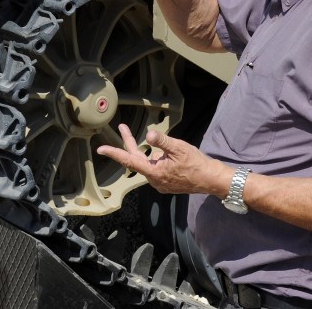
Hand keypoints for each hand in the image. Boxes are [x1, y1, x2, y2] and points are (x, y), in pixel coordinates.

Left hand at [96, 124, 220, 194]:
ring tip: (154, 143)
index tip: (100, 149)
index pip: (129, 160)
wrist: (211, 180)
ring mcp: (159, 183)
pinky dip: (154, 160)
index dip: (114, 153)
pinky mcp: (166, 183)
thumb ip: (162, 141)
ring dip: (145, 152)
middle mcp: (153, 180)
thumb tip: (148, 135)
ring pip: (146, 164)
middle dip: (130, 143)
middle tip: (123, 127)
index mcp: (154, 172)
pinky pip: (154, 169)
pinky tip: (166, 156)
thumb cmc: (196, 163)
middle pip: (136, 159)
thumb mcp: (179, 148)